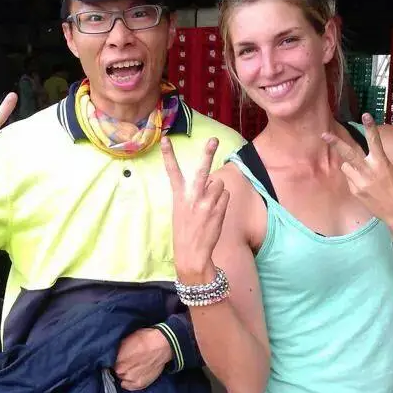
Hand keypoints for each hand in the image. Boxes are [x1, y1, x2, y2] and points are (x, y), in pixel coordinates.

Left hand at [114, 329, 171, 390]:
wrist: (162, 344)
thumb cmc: (144, 339)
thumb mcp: (126, 340)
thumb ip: (118, 351)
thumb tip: (115, 356)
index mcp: (117, 362)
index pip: (110, 364)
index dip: (116, 361)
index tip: (121, 358)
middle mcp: (122, 373)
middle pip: (117, 372)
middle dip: (122, 367)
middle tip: (129, 362)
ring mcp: (132, 380)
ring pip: (124, 379)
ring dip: (127, 375)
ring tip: (135, 368)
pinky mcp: (141, 384)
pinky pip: (130, 386)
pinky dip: (132, 382)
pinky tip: (136, 375)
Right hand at [161, 136, 229, 282]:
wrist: (192, 253)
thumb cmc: (185, 232)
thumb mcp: (181, 211)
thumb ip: (193, 195)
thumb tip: (211, 182)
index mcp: (179, 196)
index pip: (172, 172)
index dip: (169, 155)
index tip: (166, 139)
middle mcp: (192, 197)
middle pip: (202, 170)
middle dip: (207, 153)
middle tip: (214, 139)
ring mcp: (206, 203)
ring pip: (219, 184)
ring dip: (218, 191)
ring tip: (210, 206)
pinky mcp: (218, 209)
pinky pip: (226, 196)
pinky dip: (223, 201)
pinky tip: (216, 213)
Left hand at [322, 114, 392, 233]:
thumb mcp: (392, 171)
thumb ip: (376, 162)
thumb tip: (363, 158)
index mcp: (382, 164)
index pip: (374, 141)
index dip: (370, 127)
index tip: (366, 114)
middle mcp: (368, 172)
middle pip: (348, 154)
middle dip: (336, 143)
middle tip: (324, 134)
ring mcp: (359, 183)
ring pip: (346, 167)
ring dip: (350, 166)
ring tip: (363, 174)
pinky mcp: (355, 192)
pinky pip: (350, 179)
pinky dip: (354, 179)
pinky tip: (366, 187)